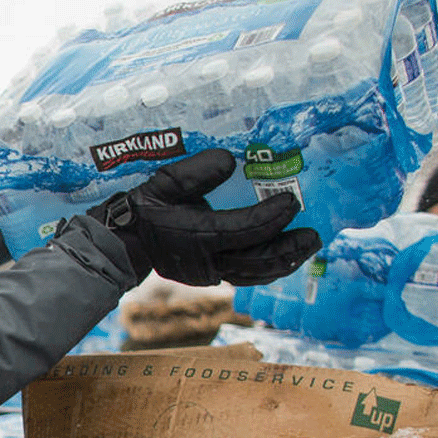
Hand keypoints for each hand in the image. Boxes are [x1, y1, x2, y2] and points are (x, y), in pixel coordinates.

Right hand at [85, 149, 320, 285]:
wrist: (124, 243)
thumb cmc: (145, 209)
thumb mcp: (165, 182)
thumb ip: (196, 172)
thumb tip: (230, 161)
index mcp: (198, 235)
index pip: (245, 229)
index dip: (272, 217)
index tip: (293, 203)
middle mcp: (208, 260)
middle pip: (258, 260)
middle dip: (289, 248)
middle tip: (313, 235)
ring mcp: (210, 272)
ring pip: (255, 274)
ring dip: (284, 262)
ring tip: (305, 248)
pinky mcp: (210, 276)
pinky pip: (246, 277)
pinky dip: (268, 269)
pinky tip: (283, 258)